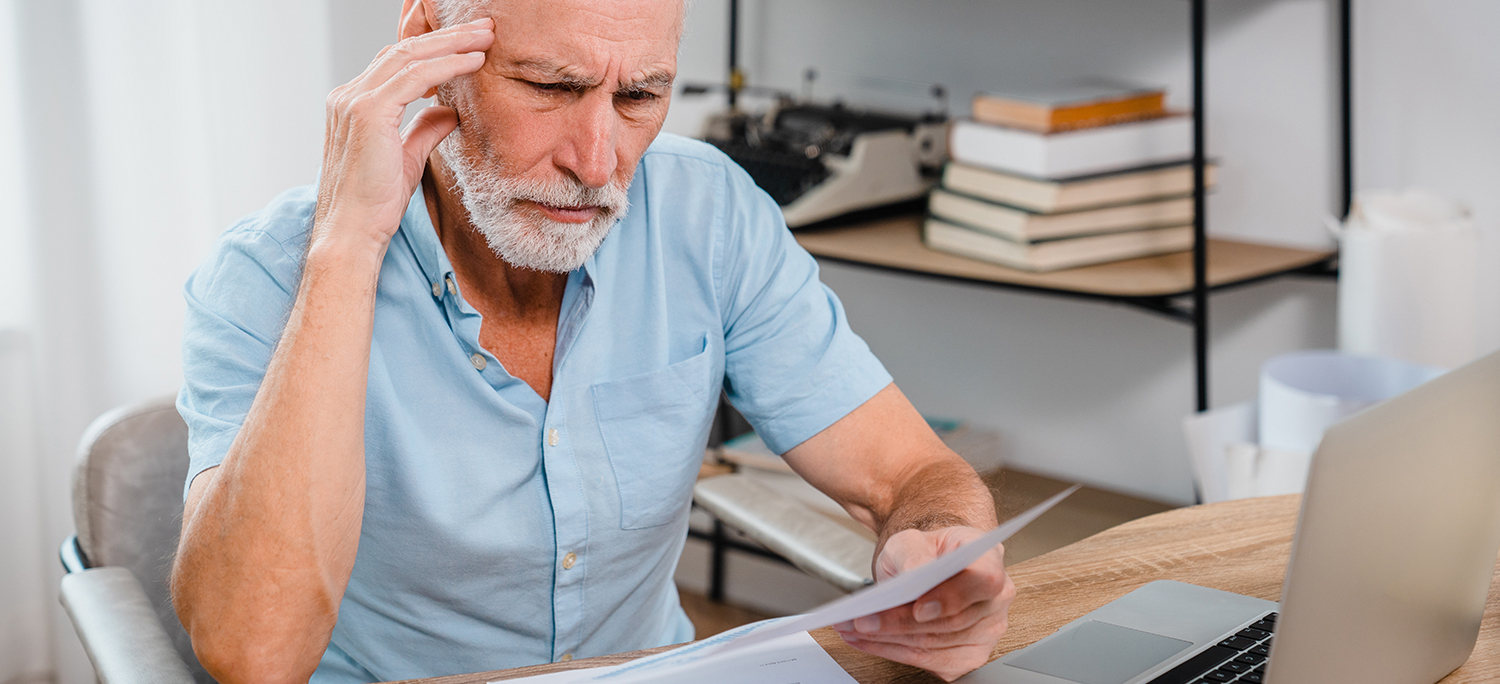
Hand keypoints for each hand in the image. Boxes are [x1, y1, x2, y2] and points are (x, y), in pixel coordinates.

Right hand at [313, 17, 494, 254]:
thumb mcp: (407, 159)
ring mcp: (354, 102)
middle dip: (447, 36)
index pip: (396, 63)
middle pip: (403, 50)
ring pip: (409, 55)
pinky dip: (447, 64)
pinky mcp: (367, 113)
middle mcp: (348, 96)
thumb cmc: (374, 205)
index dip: (434, 49)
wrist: (351, 234)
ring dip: (452, 43)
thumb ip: (424, 130)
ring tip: (485, 37)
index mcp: (353, 105)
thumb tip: (449, 111)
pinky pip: (414, 76)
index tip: (470, 45)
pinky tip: (473, 61)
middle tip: (484, 27)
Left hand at [835, 527, 1015, 681]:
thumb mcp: (910, 540)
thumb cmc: (925, 551)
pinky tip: (868, 640)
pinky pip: (928, 660)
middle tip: (861, 620)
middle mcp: (996, 599)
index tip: (918, 608)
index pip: (982, 580)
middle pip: (951, 621)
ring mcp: (986, 631)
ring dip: (888, 640)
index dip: (952, 597)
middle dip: (900, 623)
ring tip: (853, 628)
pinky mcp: (968, 656)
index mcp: (988, 559)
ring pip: (935, 645)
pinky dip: (892, 651)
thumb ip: (913, 555)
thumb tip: (912, 578)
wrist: (929, 564)